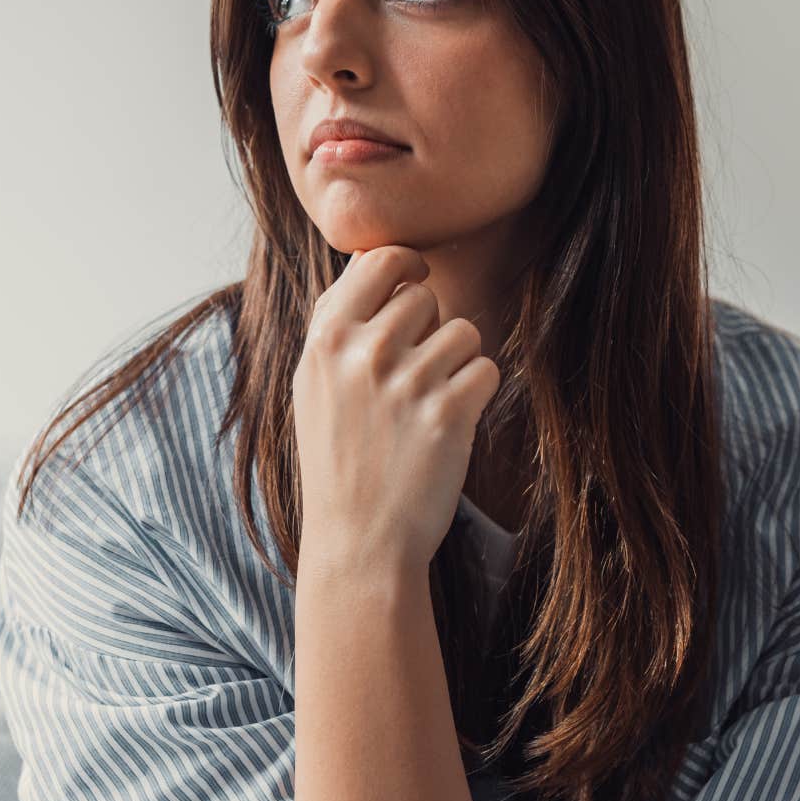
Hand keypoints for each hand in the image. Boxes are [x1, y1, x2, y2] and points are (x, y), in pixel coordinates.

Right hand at [292, 245, 502, 575]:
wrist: (357, 541)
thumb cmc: (337, 458)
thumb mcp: (313, 384)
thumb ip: (337, 321)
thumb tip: (373, 259)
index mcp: (326, 339)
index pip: (380, 259)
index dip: (406, 264)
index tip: (416, 281)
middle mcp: (363, 353)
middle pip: (426, 297)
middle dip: (429, 328)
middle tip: (412, 377)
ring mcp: (407, 383)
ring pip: (463, 331)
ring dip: (457, 363)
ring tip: (428, 404)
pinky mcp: (449, 414)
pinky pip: (486, 369)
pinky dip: (477, 394)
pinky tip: (450, 425)